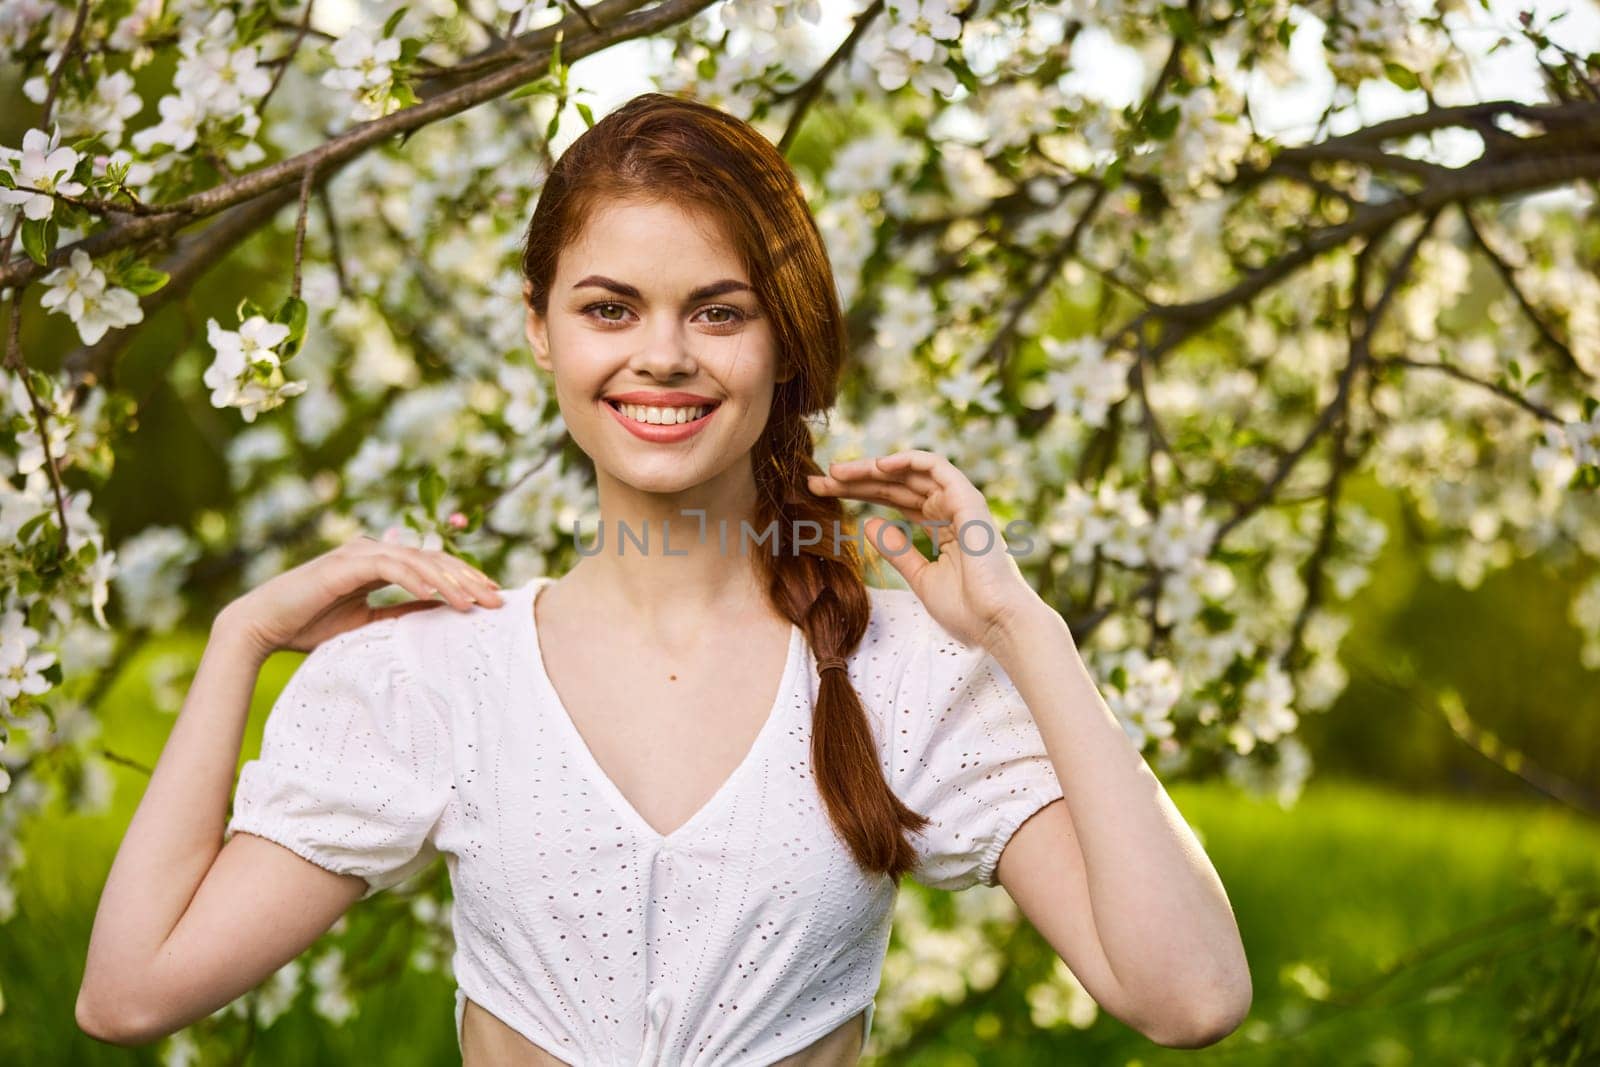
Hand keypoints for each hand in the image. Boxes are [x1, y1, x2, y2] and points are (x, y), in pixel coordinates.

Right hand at [220, 536, 504, 656]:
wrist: (260, 627)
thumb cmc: (307, 626)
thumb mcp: (365, 623)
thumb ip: (398, 613)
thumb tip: (436, 612)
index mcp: (377, 562)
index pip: (430, 565)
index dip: (463, 579)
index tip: (490, 601)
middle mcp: (371, 550)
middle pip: (432, 558)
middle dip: (468, 578)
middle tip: (497, 600)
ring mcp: (359, 553)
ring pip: (418, 560)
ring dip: (450, 581)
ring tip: (475, 603)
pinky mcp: (346, 563)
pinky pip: (393, 567)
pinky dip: (419, 580)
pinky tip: (441, 597)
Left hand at [807, 449, 1042, 651]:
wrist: (998, 623)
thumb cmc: (968, 609)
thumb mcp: (921, 578)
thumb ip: (897, 550)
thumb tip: (869, 523)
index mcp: (942, 527)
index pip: (895, 500)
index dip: (860, 493)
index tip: (824, 492)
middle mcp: (951, 510)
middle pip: (897, 485)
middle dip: (857, 479)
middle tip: (818, 479)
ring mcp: (960, 503)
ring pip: (911, 473)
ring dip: (874, 468)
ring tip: (838, 471)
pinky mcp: (968, 501)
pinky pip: (937, 468)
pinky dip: (908, 461)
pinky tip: (878, 465)